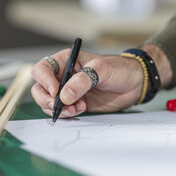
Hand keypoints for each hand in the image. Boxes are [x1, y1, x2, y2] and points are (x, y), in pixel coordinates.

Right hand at [31, 44, 172, 117]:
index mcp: (67, 61)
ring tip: (78, 108)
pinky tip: (81, 110)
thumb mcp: (101, 70)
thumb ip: (82, 81)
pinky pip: (63, 111)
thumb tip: (64, 96)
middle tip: (60, 106)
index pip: (43, 69)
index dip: (44, 81)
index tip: (55, 91)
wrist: (135, 83)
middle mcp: (64, 76)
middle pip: (40, 88)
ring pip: (49, 102)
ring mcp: (69, 91)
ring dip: (59, 109)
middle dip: (47, 99)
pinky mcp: (76, 103)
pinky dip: (67, 114)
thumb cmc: (120, 69)